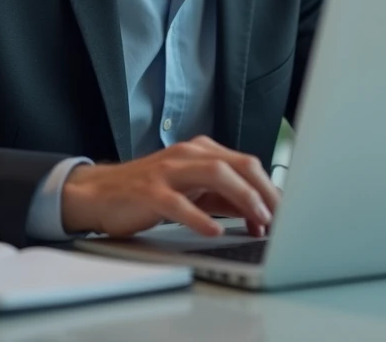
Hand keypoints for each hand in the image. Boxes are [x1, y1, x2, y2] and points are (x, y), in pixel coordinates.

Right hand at [61, 136, 279, 237]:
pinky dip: (199, 218)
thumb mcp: (192, 190)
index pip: (246, 164)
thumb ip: (224, 198)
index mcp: (201, 152)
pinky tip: (214, 232)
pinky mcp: (149, 192)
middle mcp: (188, 155)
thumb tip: (260, 215)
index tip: (286, 213)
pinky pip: (179, 203)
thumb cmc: (149, 192)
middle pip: (238, 165)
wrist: (99, 193)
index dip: (269, 189)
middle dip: (264, 191)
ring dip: (242, 198)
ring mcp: (168, 172)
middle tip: (281, 218)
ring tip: (258, 220)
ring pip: (215, 175)